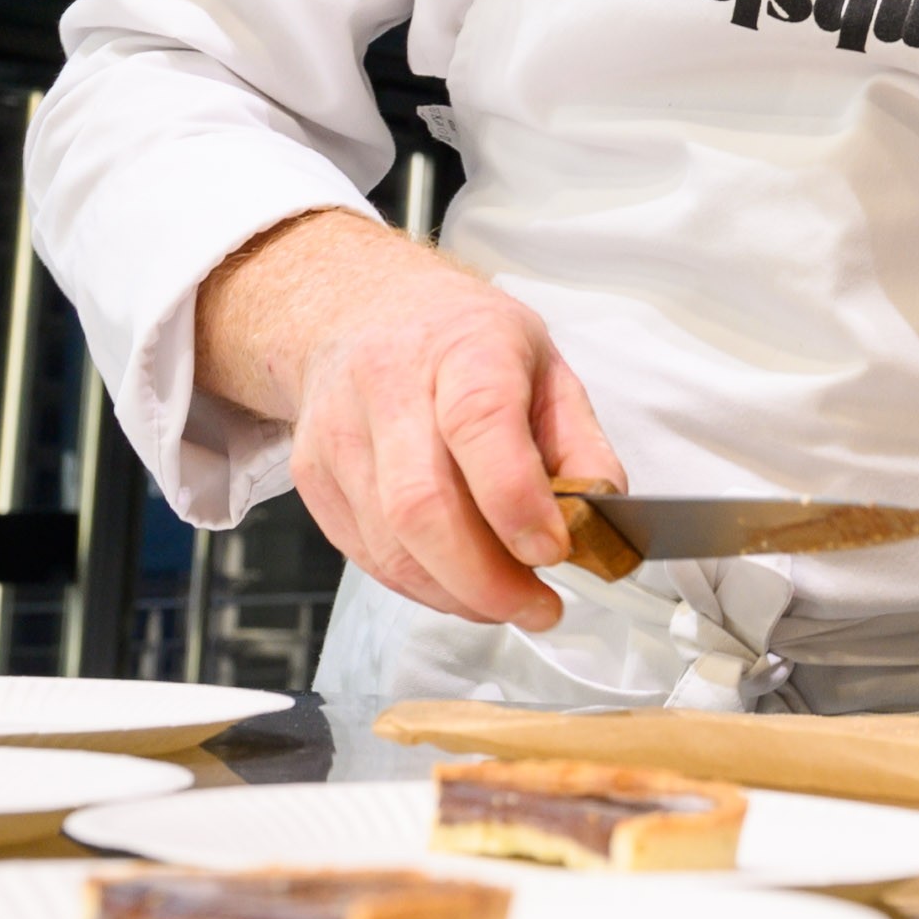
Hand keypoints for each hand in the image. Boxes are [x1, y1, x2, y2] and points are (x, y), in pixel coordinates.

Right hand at [192, 208, 621, 629]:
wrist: (361, 311)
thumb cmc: (462, 341)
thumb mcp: (544, 365)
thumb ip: (581, 443)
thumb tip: (604, 519)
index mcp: (464, 346)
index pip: (480, 422)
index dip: (516, 500)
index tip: (554, 551)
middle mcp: (389, 385)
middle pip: (420, 503)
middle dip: (485, 578)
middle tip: (539, 606)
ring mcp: (340, 434)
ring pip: (389, 543)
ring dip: (457, 594)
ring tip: (508, 602)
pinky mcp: (314, 478)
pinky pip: (367, 556)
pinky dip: (421, 586)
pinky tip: (460, 585)